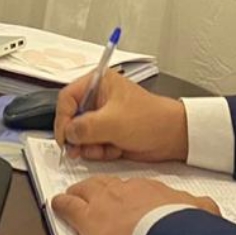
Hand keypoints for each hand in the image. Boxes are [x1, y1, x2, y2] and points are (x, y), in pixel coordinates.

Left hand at [50, 176, 218, 234]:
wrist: (166, 234)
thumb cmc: (182, 225)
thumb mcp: (201, 211)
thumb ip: (202, 208)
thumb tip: (210, 209)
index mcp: (150, 190)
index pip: (133, 188)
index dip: (125, 194)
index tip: (125, 199)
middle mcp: (124, 191)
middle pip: (106, 185)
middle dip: (98, 188)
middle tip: (92, 192)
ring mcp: (103, 202)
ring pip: (85, 191)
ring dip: (78, 193)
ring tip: (72, 195)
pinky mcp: (87, 218)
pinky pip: (69, 207)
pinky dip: (61, 205)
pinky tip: (57, 205)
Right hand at [53, 70, 187, 162]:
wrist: (172, 137)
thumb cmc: (151, 119)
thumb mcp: (113, 122)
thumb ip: (85, 127)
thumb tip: (68, 134)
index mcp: (98, 83)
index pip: (67, 98)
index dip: (63, 118)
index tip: (65, 136)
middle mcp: (98, 99)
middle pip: (71, 118)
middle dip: (76, 136)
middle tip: (79, 148)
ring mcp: (102, 118)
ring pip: (80, 135)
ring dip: (89, 146)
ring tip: (106, 147)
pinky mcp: (107, 134)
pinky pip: (92, 145)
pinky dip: (100, 151)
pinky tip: (114, 149)